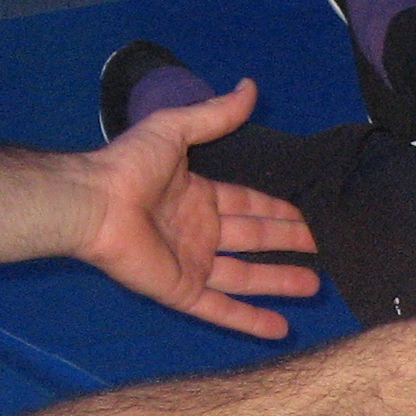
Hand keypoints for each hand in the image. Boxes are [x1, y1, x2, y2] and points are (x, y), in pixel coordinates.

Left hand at [72, 80, 322, 339]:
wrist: (94, 202)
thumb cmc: (130, 166)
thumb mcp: (176, 129)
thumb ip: (215, 116)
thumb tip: (250, 87)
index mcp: (197, 197)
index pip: (247, 205)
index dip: (276, 211)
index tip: (307, 218)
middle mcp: (198, 232)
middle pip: (253, 241)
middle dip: (286, 244)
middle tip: (322, 249)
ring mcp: (190, 264)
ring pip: (245, 277)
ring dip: (278, 283)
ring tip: (314, 287)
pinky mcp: (181, 290)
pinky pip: (221, 309)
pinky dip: (250, 322)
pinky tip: (280, 329)